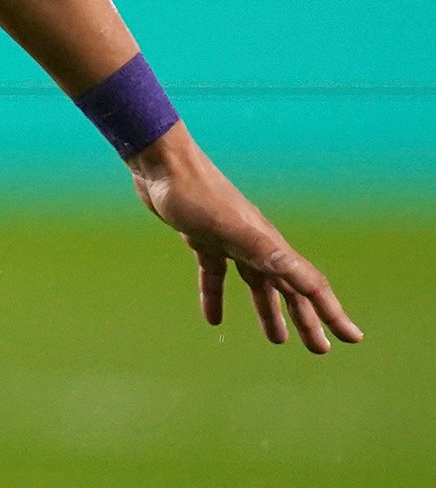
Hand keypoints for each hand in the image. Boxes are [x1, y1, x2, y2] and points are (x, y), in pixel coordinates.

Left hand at [130, 126, 361, 352]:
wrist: (161, 162)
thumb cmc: (195, 193)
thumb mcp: (232, 228)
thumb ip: (266, 252)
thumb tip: (303, 277)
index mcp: (269, 245)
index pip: (309, 286)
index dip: (332, 313)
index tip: (352, 338)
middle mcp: (255, 243)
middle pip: (287, 289)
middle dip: (305, 319)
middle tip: (319, 349)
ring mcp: (229, 239)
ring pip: (256, 283)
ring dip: (268, 311)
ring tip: (277, 340)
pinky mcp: (202, 237)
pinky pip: (215, 274)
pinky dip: (216, 296)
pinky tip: (213, 320)